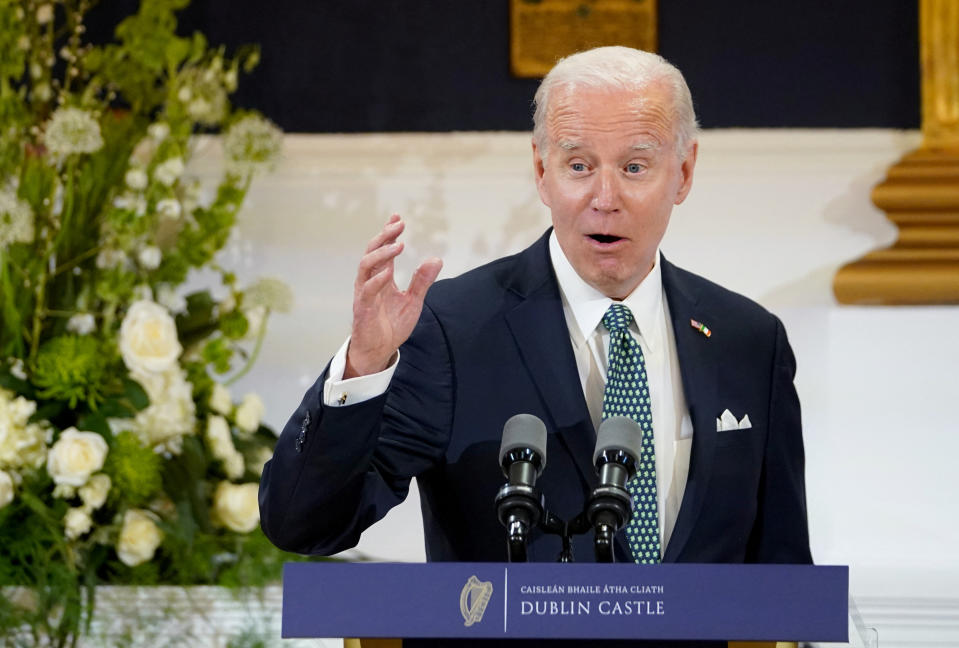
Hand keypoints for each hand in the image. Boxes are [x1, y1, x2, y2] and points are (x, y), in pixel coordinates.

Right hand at [345, 214, 442, 377]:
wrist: (379, 350)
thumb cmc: (391, 325)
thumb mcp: (413, 301)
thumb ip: (422, 281)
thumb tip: (436, 259)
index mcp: (381, 277)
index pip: (383, 250)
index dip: (389, 233)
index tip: (398, 218)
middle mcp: (370, 281)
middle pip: (372, 251)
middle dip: (385, 236)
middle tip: (399, 225)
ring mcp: (365, 293)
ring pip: (366, 266)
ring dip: (382, 254)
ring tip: (399, 245)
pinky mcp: (363, 308)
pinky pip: (367, 291)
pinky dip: (376, 280)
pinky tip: (387, 272)